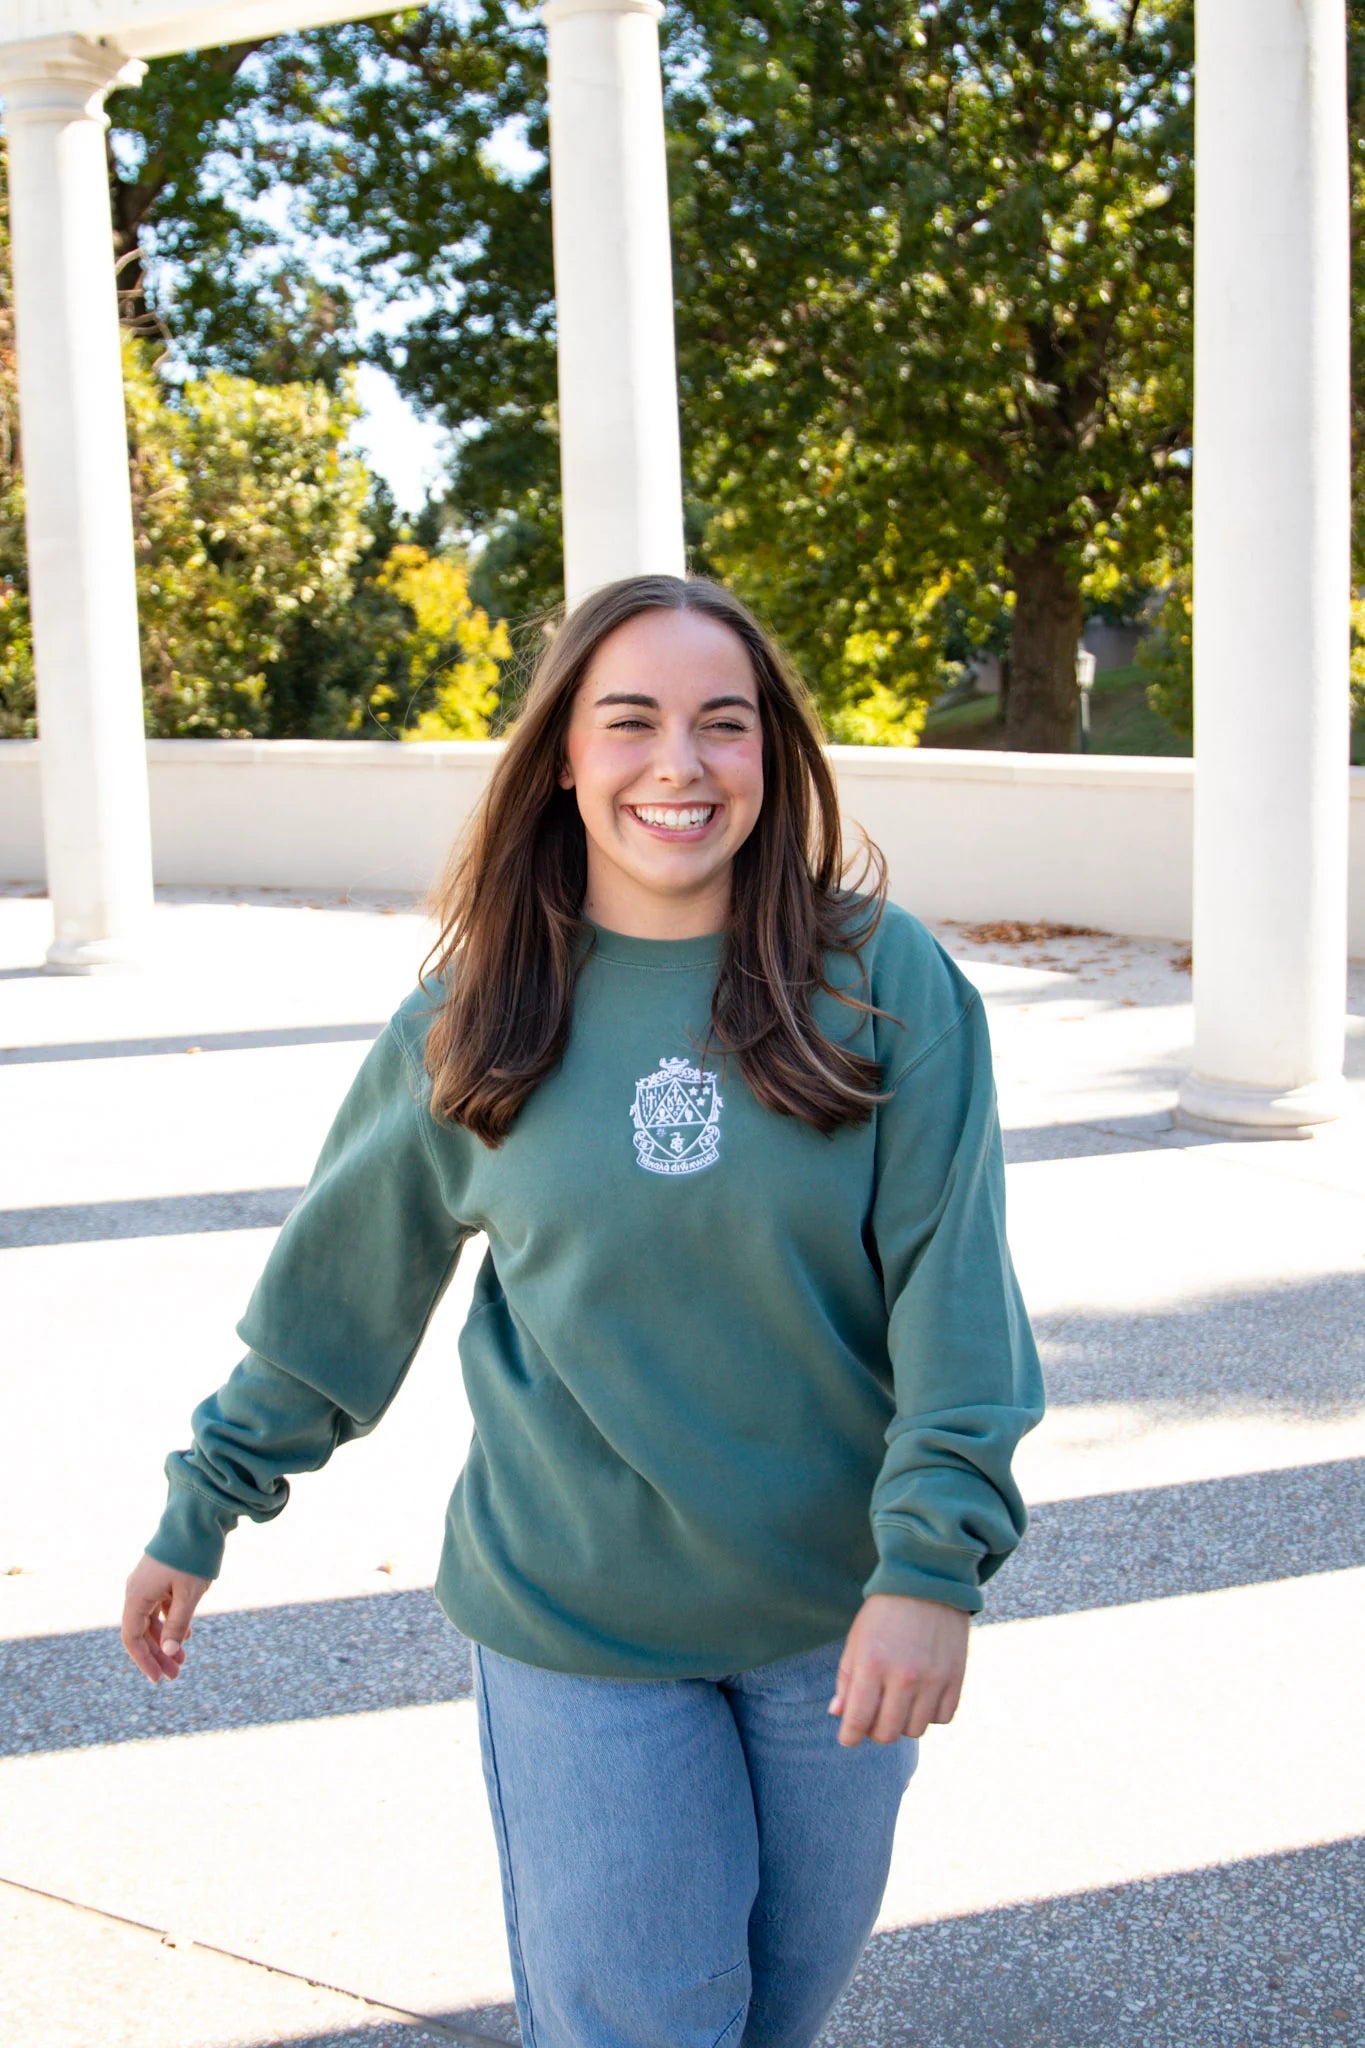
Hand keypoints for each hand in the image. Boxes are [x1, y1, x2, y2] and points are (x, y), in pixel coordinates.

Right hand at [121, 1553, 210, 1683]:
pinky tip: (186, 1635)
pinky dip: (172, 1622)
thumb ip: (177, 1624)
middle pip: (142, 1632)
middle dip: (158, 1655)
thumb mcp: (188, 1594)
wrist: (197, 1518)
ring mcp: (149, 1583)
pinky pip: (161, 1607)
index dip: (144, 1660)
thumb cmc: (191, 1556)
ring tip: (183, 1660)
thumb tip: (170, 1653)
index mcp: (137, 1596)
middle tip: (176, 1675)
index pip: (132, 1638)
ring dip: (167, 1640)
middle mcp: (137, 1590)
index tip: (158, 1679)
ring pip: (153, 1620)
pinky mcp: (161, 1577)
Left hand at [828, 1593, 969, 1746]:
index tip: (848, 1736)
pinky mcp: (956, 1678)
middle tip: (874, 1715)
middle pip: (887, 1733)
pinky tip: (922, 1696)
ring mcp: (933, 1680)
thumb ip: (846, 1680)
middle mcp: (904, 1677)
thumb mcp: (857, 1640)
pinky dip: (930, 1714)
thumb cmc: (884, 1613)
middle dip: (875, 1731)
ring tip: (899, 1702)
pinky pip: (942, 1718)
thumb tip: (839, 1715)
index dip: (849, 1736)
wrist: (928, 1583)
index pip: (857, 1721)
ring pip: (915, 1731)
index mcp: (872, 1664)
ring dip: (903, 1723)